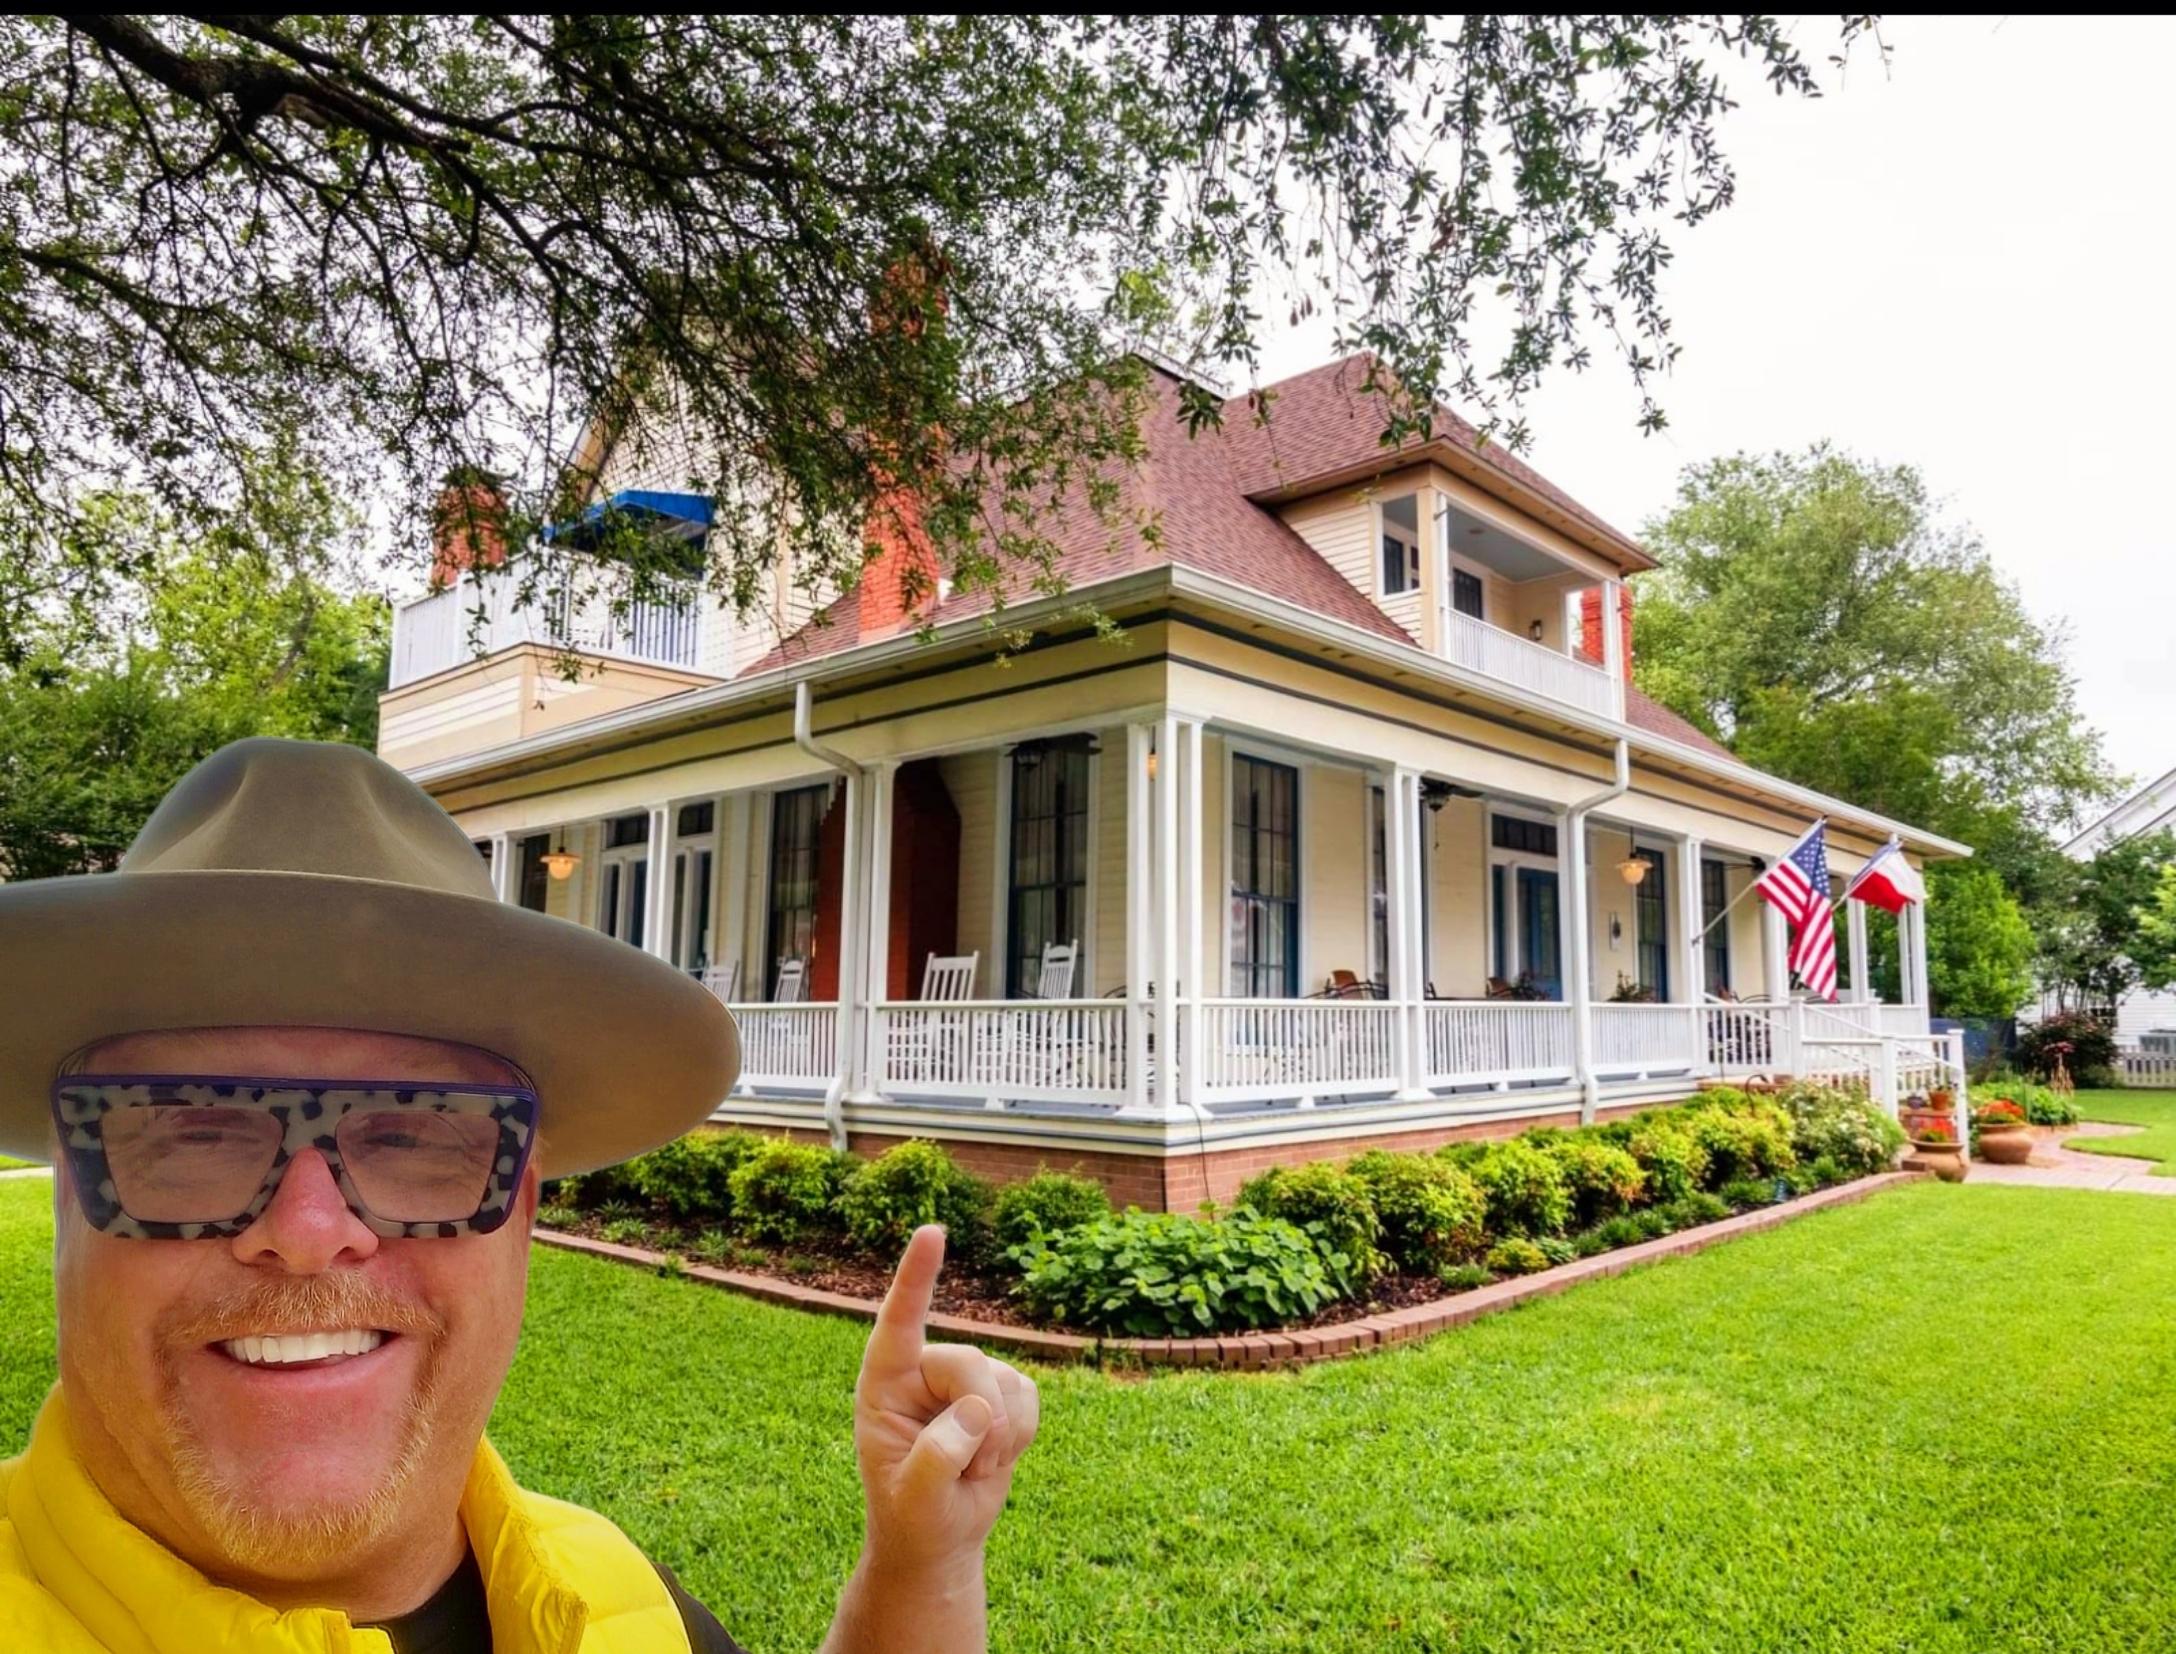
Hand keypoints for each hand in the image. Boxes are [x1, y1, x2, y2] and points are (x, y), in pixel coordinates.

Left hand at [853, 1223, 1039, 1573]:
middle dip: (983, 1419)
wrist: (940, 1538)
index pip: (898, 1323)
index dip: (916, 1277)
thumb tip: (976, 1410)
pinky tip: (996, 1457)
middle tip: (975, 1466)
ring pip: (1005, 1381)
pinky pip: (1030, 1395)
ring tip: (974, 1467)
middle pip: (970, 1363)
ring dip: (1002, 1437)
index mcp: (883, 1384)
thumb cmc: (912, 1516)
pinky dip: (1022, 1434)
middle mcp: (922, 1371)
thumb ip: (937, 1458)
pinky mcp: (1000, 1391)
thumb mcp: (914, 1499)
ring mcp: (964, 1378)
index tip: (933, 1232)